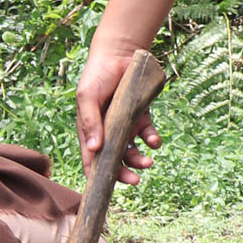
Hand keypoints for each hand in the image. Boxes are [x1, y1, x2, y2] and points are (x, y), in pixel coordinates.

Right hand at [76, 40, 162, 181]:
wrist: (120, 53)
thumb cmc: (98, 74)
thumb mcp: (88, 97)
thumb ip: (90, 122)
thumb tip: (93, 149)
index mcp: (90, 131)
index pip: (91, 160)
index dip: (96, 176)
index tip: (104, 189)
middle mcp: (107, 132)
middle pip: (114, 160)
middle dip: (123, 173)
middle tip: (134, 180)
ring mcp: (125, 125)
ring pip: (132, 151)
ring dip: (139, 160)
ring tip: (148, 161)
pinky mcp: (141, 117)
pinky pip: (147, 133)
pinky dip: (151, 140)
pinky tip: (154, 141)